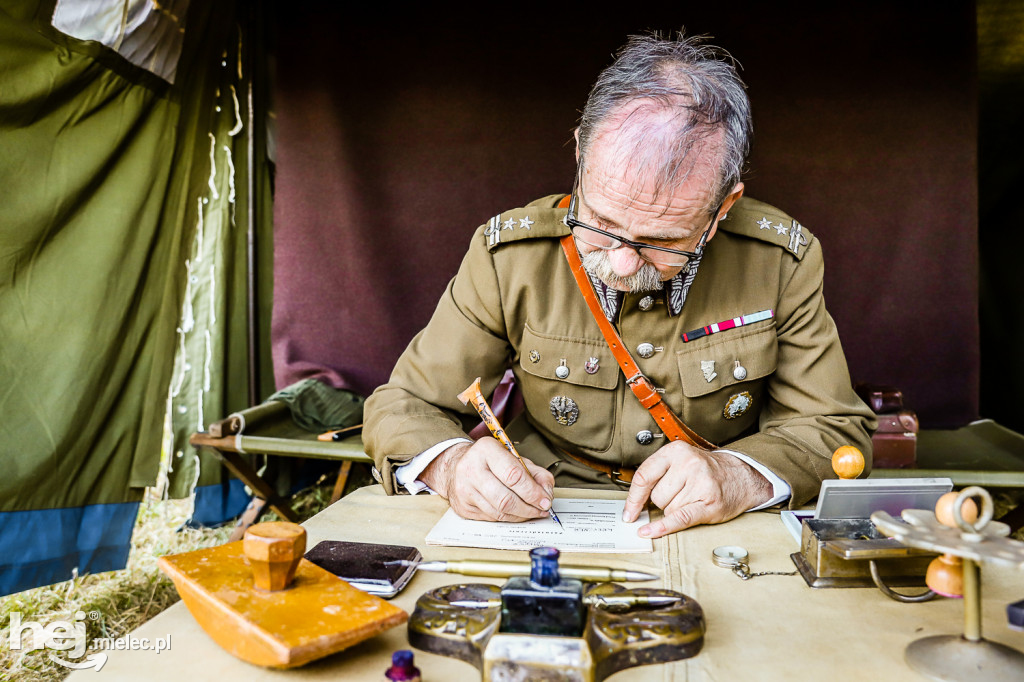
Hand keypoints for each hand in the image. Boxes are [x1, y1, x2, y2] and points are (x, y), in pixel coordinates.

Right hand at [418, 438, 554, 521]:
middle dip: (528, 508)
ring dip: (520, 516)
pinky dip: (508, 518)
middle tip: (541, 510)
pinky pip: (491, 518)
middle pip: (505, 498)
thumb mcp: (513, 457)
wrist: (455, 467)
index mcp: (486, 450)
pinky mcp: (462, 506)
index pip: (513, 475)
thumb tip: (546, 493)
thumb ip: (535, 472)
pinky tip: (516, 513)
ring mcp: (464, 490)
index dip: (533, 491)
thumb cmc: (488, 461)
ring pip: (499, 512)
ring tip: (532, 512)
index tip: (545, 500)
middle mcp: (471, 469)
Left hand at [622, 442, 772, 537]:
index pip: (644, 476)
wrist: (741, 476)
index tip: (628, 512)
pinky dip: (663, 528)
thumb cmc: (706, 471)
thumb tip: (634, 504)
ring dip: (675, 510)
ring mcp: (700, 483)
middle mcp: (688, 464)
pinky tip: (650, 532)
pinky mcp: (709, 503)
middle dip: (664, 501)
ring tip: (692, 498)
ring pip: (668, 509)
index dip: (633, 498)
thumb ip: (657, 475)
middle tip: (681, 493)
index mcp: (676, 451)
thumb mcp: (680, 461)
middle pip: (656, 496)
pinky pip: (679, 519)